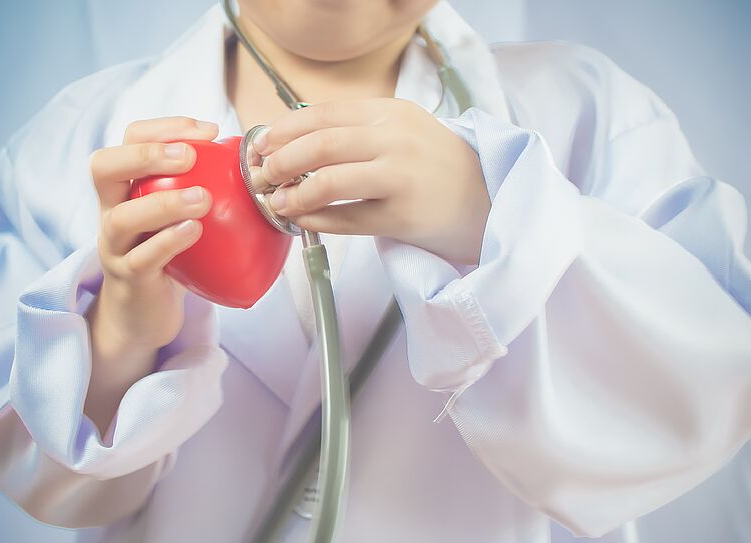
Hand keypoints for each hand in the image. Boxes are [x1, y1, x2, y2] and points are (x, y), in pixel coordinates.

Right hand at [89, 116, 217, 353]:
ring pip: (123, 217)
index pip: (129, 139)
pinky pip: (142, 259)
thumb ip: (199, 188)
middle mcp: (110, 211)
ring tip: (202, 199)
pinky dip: (168, 242)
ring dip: (164, 203)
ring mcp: (115, 246)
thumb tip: (251, 163)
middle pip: (104, 167)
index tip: (207, 131)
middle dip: (146, 154)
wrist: (144, 313)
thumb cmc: (169, 256)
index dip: (164, 128)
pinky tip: (194, 232)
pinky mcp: (129, 279)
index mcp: (124, 187)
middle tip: (190, 156)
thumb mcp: (178, 216)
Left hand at [253, 98, 489, 264]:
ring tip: (277, 202)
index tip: (263, 143)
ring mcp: (400, 177)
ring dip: (294, 194)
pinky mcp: (402, 216)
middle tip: (263, 174)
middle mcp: (396, 140)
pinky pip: (346, 219)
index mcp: (392, 112)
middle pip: (322, 144)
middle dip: (282, 160)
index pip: (325, 113)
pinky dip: (317, 220)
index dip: (285, 129)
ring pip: (330, 181)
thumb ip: (359, 130)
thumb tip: (297, 140)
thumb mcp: (404, 131)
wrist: (487, 201)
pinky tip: (303, 221)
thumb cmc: (437, 168)